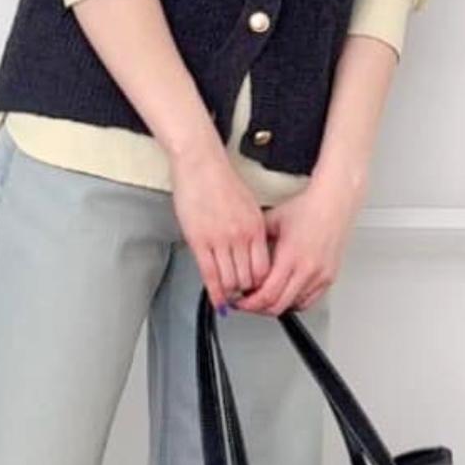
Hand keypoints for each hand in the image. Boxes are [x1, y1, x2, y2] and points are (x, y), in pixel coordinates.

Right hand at [170, 136, 270, 309]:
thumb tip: (252, 254)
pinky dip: (215, 292)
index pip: (264, 268)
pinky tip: (217, 300)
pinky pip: (210, 275)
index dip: (261, 285)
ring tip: (229, 299)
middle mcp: (241, 236)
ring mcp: (220, 240)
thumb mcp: (248, 207)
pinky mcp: (200, 241)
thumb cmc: (221, 181)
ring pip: (230, 281)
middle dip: (247, 294)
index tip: (257, 290)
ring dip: (230, 294)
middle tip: (243, 300)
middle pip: (249, 279)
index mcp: (255, 227)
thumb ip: (252, 231)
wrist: (200, 164)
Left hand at [234, 170, 364, 315]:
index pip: (266, 294)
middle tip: (248, 304)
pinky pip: (308, 302)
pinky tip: (284, 296)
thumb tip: (238, 259)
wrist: (333, 204)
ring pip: (292, 306)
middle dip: (258, 308)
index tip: (240, 301)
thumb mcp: (271, 222)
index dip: (249, 303)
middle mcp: (307, 269)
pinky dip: (293, 303)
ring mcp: (320, 275)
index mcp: (290, 256)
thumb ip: (255, 244)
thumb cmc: (306, 209)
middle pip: (277, 305)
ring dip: (275, 306)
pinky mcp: (328, 278)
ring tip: (264, 298)